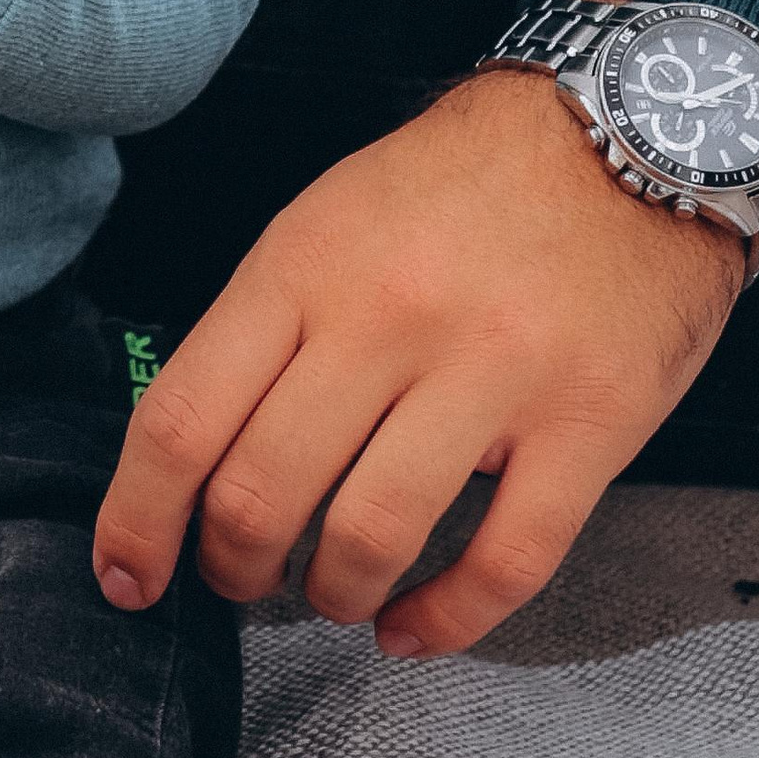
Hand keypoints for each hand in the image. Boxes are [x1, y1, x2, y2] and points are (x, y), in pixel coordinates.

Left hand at [92, 70, 744, 657]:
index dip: (137, 521)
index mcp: (302, 270)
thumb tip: (193, 459)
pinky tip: (413, 628)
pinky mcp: (589, 423)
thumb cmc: (458, 190)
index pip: (181, 420)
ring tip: (330, 594)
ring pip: (369, 538)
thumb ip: (263, 330)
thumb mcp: (326, 222)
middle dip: (231, 570)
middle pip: (261, 494)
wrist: (630, 129)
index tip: (128, 577)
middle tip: (240, 581)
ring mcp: (493, 374)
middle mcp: (387, 320)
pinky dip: (444, 621)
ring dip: (330, 595)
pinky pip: (504, 562)